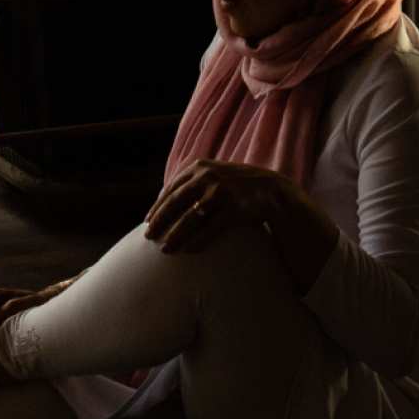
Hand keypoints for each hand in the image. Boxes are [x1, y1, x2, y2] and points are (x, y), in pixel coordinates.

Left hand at [144, 158, 295, 254]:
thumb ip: (192, 181)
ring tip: (165, 250)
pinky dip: (196, 242)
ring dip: (175, 236)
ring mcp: (221, 192)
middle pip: (175, 202)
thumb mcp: (213, 173)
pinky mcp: (233, 209)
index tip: (147, 221)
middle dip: (160, 222)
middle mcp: (208, 176)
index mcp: (199, 166)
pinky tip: (188, 251)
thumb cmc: (237, 185)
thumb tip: (163, 199)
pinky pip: (209, 229)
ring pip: (189, 218)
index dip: (157, 206)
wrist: (271, 190)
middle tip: (148, 237)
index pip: (171, 188)